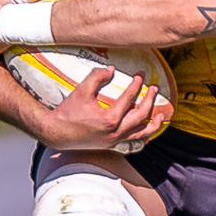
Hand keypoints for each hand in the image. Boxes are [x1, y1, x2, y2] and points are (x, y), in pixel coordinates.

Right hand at [37, 67, 173, 150]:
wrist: (55, 133)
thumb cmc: (67, 112)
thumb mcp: (80, 91)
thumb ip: (96, 77)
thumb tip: (112, 68)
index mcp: (109, 118)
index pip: (129, 98)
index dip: (137, 84)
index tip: (141, 74)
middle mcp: (115, 132)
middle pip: (141, 115)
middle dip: (150, 100)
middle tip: (154, 88)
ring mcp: (114, 141)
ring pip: (141, 134)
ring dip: (153, 125)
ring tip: (161, 116)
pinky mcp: (111, 146)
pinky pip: (132, 146)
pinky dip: (142, 140)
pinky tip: (147, 135)